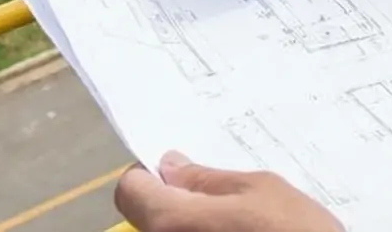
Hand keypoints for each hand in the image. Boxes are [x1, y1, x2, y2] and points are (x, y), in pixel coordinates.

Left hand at [114, 152, 342, 231]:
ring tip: (242, 228)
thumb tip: (171, 166)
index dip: (152, 176)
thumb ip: (208, 179)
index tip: (180, 176)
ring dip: (195, 228)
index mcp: (171, 222)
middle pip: (150, 220)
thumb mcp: (260, 190)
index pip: (130, 190)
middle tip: (222, 205)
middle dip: (178, 204)